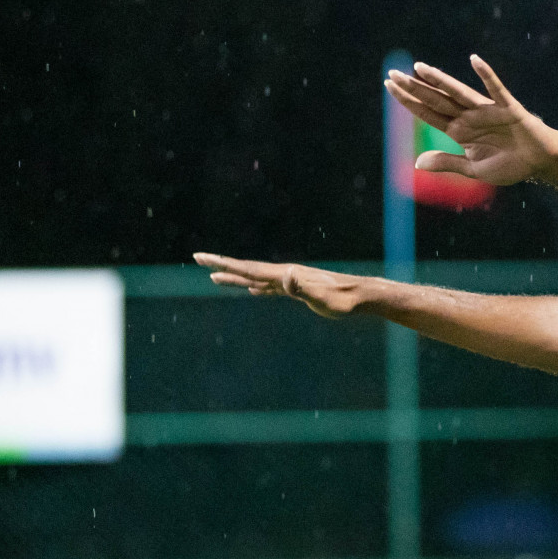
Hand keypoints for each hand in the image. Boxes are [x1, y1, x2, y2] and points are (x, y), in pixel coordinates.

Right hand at [193, 253, 372, 317]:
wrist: (360, 297)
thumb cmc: (342, 299)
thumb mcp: (321, 296)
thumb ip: (301, 287)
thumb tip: (285, 277)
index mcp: (284, 274)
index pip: (247, 268)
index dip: (223, 264)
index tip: (201, 259)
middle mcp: (284, 274)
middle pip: (246, 269)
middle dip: (221, 266)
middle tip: (198, 259)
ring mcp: (290, 281)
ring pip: (255, 279)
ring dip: (235, 278)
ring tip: (215, 278)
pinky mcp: (298, 290)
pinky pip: (270, 288)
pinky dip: (257, 288)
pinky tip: (252, 290)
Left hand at [384, 56, 557, 186]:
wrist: (539, 162)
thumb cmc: (508, 164)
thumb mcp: (473, 170)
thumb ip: (447, 163)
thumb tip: (417, 163)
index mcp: (459, 131)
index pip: (428, 113)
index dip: (409, 101)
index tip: (389, 85)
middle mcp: (469, 117)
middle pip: (437, 100)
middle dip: (415, 89)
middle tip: (392, 74)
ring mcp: (486, 111)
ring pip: (458, 93)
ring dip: (440, 81)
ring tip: (419, 68)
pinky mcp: (508, 108)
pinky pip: (496, 89)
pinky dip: (486, 75)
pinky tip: (475, 60)